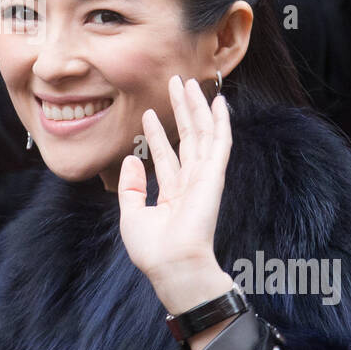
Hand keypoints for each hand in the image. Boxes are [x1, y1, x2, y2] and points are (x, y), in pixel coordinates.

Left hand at [117, 74, 233, 316]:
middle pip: (187, 137)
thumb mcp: (132, 215)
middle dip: (180, 110)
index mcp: (173, 194)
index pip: (166, 155)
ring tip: (188, 83)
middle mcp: (191, 182)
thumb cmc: (154, 251)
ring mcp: (204, 178)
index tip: (148, 112)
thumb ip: (131, 187)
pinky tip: (218, 102)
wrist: (172, 266)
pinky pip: (219, 143)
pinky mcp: (213, 177)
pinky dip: (220, 122)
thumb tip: (130, 159)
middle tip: (175, 83)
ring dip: (196, 107)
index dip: (156, 133)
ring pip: (202, 133)